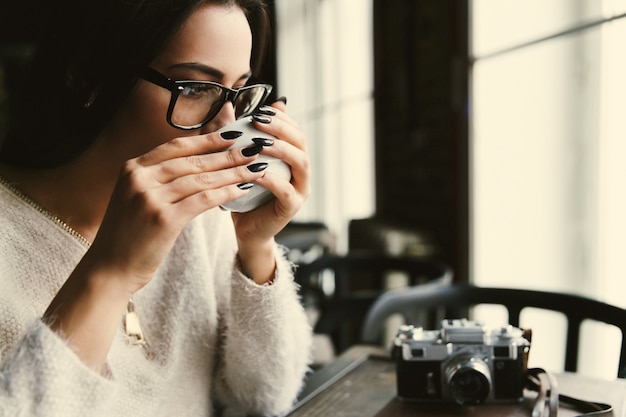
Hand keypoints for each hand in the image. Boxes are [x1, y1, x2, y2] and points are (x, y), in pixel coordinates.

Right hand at [44, 129, 270, 368]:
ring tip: (253, 168)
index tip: (230, 134)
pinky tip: (242, 190)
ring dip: (231, 173)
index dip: (206, 138)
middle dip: (225, 154)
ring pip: (200, 179)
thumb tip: (192, 163)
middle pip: (192, 160)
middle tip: (251, 148)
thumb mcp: (136, 198)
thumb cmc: (127, 236)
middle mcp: (139, 178)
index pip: (176, 146)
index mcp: (132, 168)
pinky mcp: (163, 219)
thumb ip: (158, 179)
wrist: (109, 270)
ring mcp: (150, 198)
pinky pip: (202, 200)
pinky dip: (225, 194)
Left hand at [231, 100, 310, 281]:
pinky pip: (286, 190)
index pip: (294, 130)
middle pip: (301, 142)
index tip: (261, 109)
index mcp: (292, 157)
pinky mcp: (291, 207)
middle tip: (259, 120)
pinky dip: (272, 179)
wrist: (246, 230)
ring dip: (281, 149)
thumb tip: (225, 105)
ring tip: (260, 142)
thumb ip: (234, 134)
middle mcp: (301, 171)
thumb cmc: (243, 193)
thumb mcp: (236, 160)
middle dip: (282, 128)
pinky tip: (256, 171)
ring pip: (301, 163)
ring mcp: (300, 190)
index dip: (281, 117)